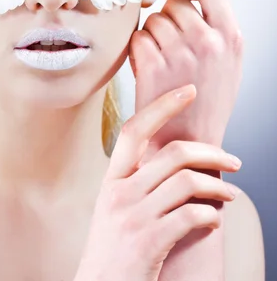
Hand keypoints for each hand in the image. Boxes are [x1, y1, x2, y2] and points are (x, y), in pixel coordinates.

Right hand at [74, 85, 241, 280]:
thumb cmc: (112, 250)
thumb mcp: (115, 209)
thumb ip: (137, 183)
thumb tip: (178, 162)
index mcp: (111, 180)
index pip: (134, 129)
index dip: (162, 106)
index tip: (187, 91)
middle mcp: (120, 192)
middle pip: (173, 153)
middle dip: (211, 153)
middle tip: (232, 161)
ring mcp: (134, 216)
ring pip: (188, 182)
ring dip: (218, 186)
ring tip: (229, 196)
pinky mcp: (149, 241)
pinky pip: (192, 215)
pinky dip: (211, 216)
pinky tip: (214, 222)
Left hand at [129, 0, 243, 158]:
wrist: (191, 144)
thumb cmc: (208, 102)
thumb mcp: (228, 61)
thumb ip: (214, 27)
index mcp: (231, 36)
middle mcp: (207, 41)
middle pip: (175, 3)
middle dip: (168, 18)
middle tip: (170, 43)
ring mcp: (180, 53)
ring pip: (154, 20)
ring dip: (152, 36)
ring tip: (162, 60)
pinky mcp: (153, 66)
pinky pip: (138, 38)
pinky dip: (138, 50)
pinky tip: (148, 67)